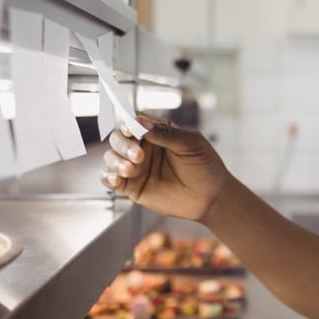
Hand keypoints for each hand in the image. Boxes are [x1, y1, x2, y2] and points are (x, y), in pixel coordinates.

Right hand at [100, 116, 230, 222]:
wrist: (211, 197)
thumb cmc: (204, 166)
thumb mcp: (190, 144)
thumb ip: (165, 134)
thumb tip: (140, 122)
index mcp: (156, 132)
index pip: (134, 121)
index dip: (128, 123)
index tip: (130, 129)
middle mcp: (142, 147)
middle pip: (118, 138)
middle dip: (123, 145)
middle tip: (138, 156)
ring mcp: (136, 167)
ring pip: (111, 157)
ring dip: (116, 161)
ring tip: (130, 169)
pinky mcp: (132, 186)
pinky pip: (110, 179)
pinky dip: (107, 177)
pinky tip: (116, 179)